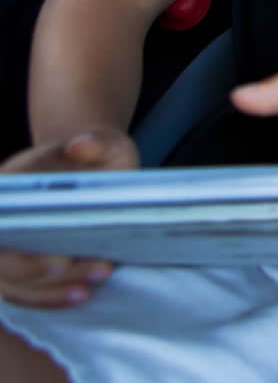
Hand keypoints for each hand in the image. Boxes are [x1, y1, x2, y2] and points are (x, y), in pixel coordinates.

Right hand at [0, 129, 136, 307]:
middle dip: (41, 271)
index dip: (20, 243)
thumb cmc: (96, 155)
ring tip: (87, 287)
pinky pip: (25, 291)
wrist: (92, 165)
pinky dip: (49, 297)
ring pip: (12, 281)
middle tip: (85, 269)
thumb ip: (94, 143)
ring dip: (49, 290)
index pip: (3, 216)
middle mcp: (1, 220)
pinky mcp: (22, 267)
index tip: (58, 259)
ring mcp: (7, 247)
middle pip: (4, 258)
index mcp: (8, 186)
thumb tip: (81, 146)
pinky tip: (79, 294)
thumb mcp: (104, 143)